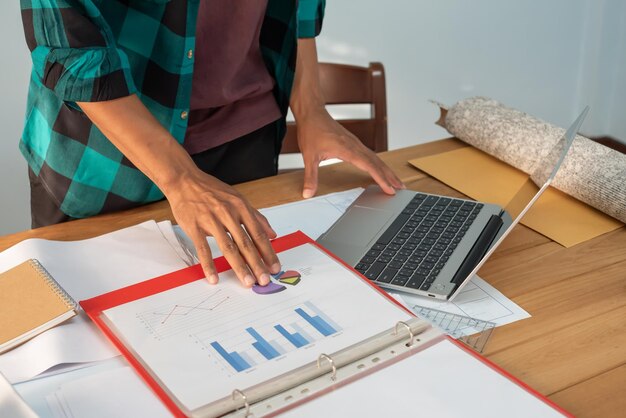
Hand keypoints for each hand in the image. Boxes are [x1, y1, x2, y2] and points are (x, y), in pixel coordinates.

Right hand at [165, 169, 280, 286]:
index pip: (258, 234)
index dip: (268, 252)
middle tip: (264, 280)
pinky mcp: (194, 227)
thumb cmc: (212, 190)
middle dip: (257, 264)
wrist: (185, 180)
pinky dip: (209, 265)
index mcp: (241, 207)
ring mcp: (211, 220)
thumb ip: (256, 217)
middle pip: (246, 243)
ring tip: (247, 281)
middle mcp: (228, 213)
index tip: (274, 266)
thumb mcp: (238, 199)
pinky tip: (214, 278)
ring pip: (228, 247)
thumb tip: (273, 234)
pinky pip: (203, 249)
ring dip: (239, 267)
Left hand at [295, 107, 404, 197]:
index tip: (390, 189)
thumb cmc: (312, 131)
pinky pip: (370, 155)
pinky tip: (380, 169)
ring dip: (386, 170)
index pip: (369, 166)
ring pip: (376, 158)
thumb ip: (310, 177)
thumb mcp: (308, 157)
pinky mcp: (354, 143)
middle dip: (390, 176)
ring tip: (396, 181)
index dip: (381, 179)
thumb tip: (307, 193)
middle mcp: (355, 146)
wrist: (312, 113)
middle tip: (401, 188)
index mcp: (347, 149)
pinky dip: (378, 164)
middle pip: (378, 162)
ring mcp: (356, 143)